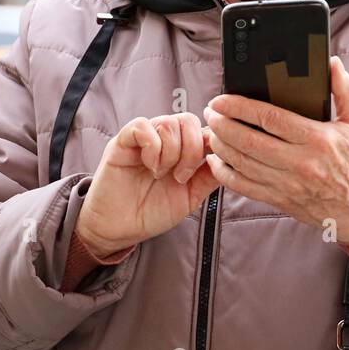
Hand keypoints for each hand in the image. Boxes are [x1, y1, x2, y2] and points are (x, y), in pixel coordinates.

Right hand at [76, 112, 220, 257]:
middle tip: (181, 176)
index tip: (208, 164)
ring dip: (171, 152)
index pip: (203, 129)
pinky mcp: (123, 141)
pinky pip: (142, 126)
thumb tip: (230, 159)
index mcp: (182, 150)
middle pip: (189, 120)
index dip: (211, 143)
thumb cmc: (151, 212)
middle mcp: (164, 140)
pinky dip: (152, 146)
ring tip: (161, 174)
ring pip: (169, 122)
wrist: (118, 228)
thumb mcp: (190, 197)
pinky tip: (150, 166)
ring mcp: (143, 138)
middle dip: (191, 149)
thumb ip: (209, 177)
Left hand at [202, 57, 348, 245]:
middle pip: (249, 140)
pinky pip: (245, 187)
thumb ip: (344, 90)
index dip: (240, 107)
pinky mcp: (281, 200)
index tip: (223, 99)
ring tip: (212, 130)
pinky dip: (226, 173)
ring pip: (243, 163)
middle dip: (223, 124)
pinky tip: (216, 161)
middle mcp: (301, 163)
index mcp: (318, 139)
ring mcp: (288, 184)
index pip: (269, 118)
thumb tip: (332, 63)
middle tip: (210, 111)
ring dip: (221, 145)